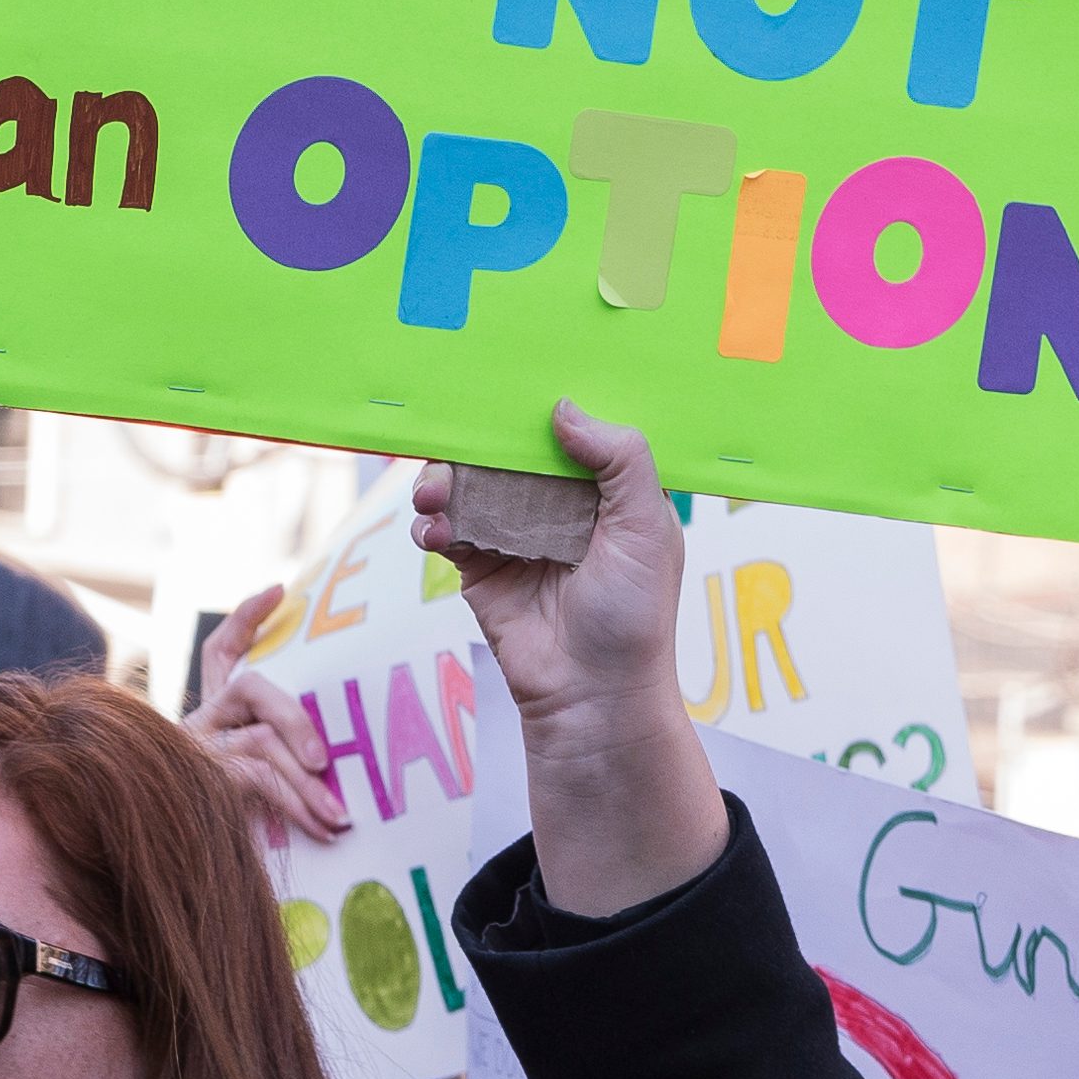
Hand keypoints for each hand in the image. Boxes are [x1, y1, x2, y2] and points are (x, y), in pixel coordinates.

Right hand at [184, 582, 351, 846]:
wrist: (171, 873)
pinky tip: (322, 828)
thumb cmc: (229, 829)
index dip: (244, 618)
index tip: (278, 589)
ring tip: (340, 817)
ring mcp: (194, 751)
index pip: (220, 652)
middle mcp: (198, 723)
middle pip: (248, 685)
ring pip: (259, 740)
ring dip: (307, 782)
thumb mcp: (258, 786)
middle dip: (296, 716)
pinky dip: (297, 802)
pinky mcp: (200, 781)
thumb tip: (341, 765)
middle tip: (326, 761)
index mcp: (212, 713)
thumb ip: (286, 760)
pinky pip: (256, 778)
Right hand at [414, 402, 721, 914]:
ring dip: (443, 481)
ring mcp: (514, 536)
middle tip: (454, 437)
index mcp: (603, 492)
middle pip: (508, 453)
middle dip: (477, 442)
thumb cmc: (634, 614)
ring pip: (469, 486)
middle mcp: (557, 507)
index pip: (568, 434)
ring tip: (433, 494)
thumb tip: (563, 408)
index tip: (507, 382)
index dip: (540, 410)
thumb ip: (620, 459)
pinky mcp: (479, 568)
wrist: (593, 696)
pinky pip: (445, 530)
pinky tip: (436, 533)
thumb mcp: (647, 527)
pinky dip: (431, 524)